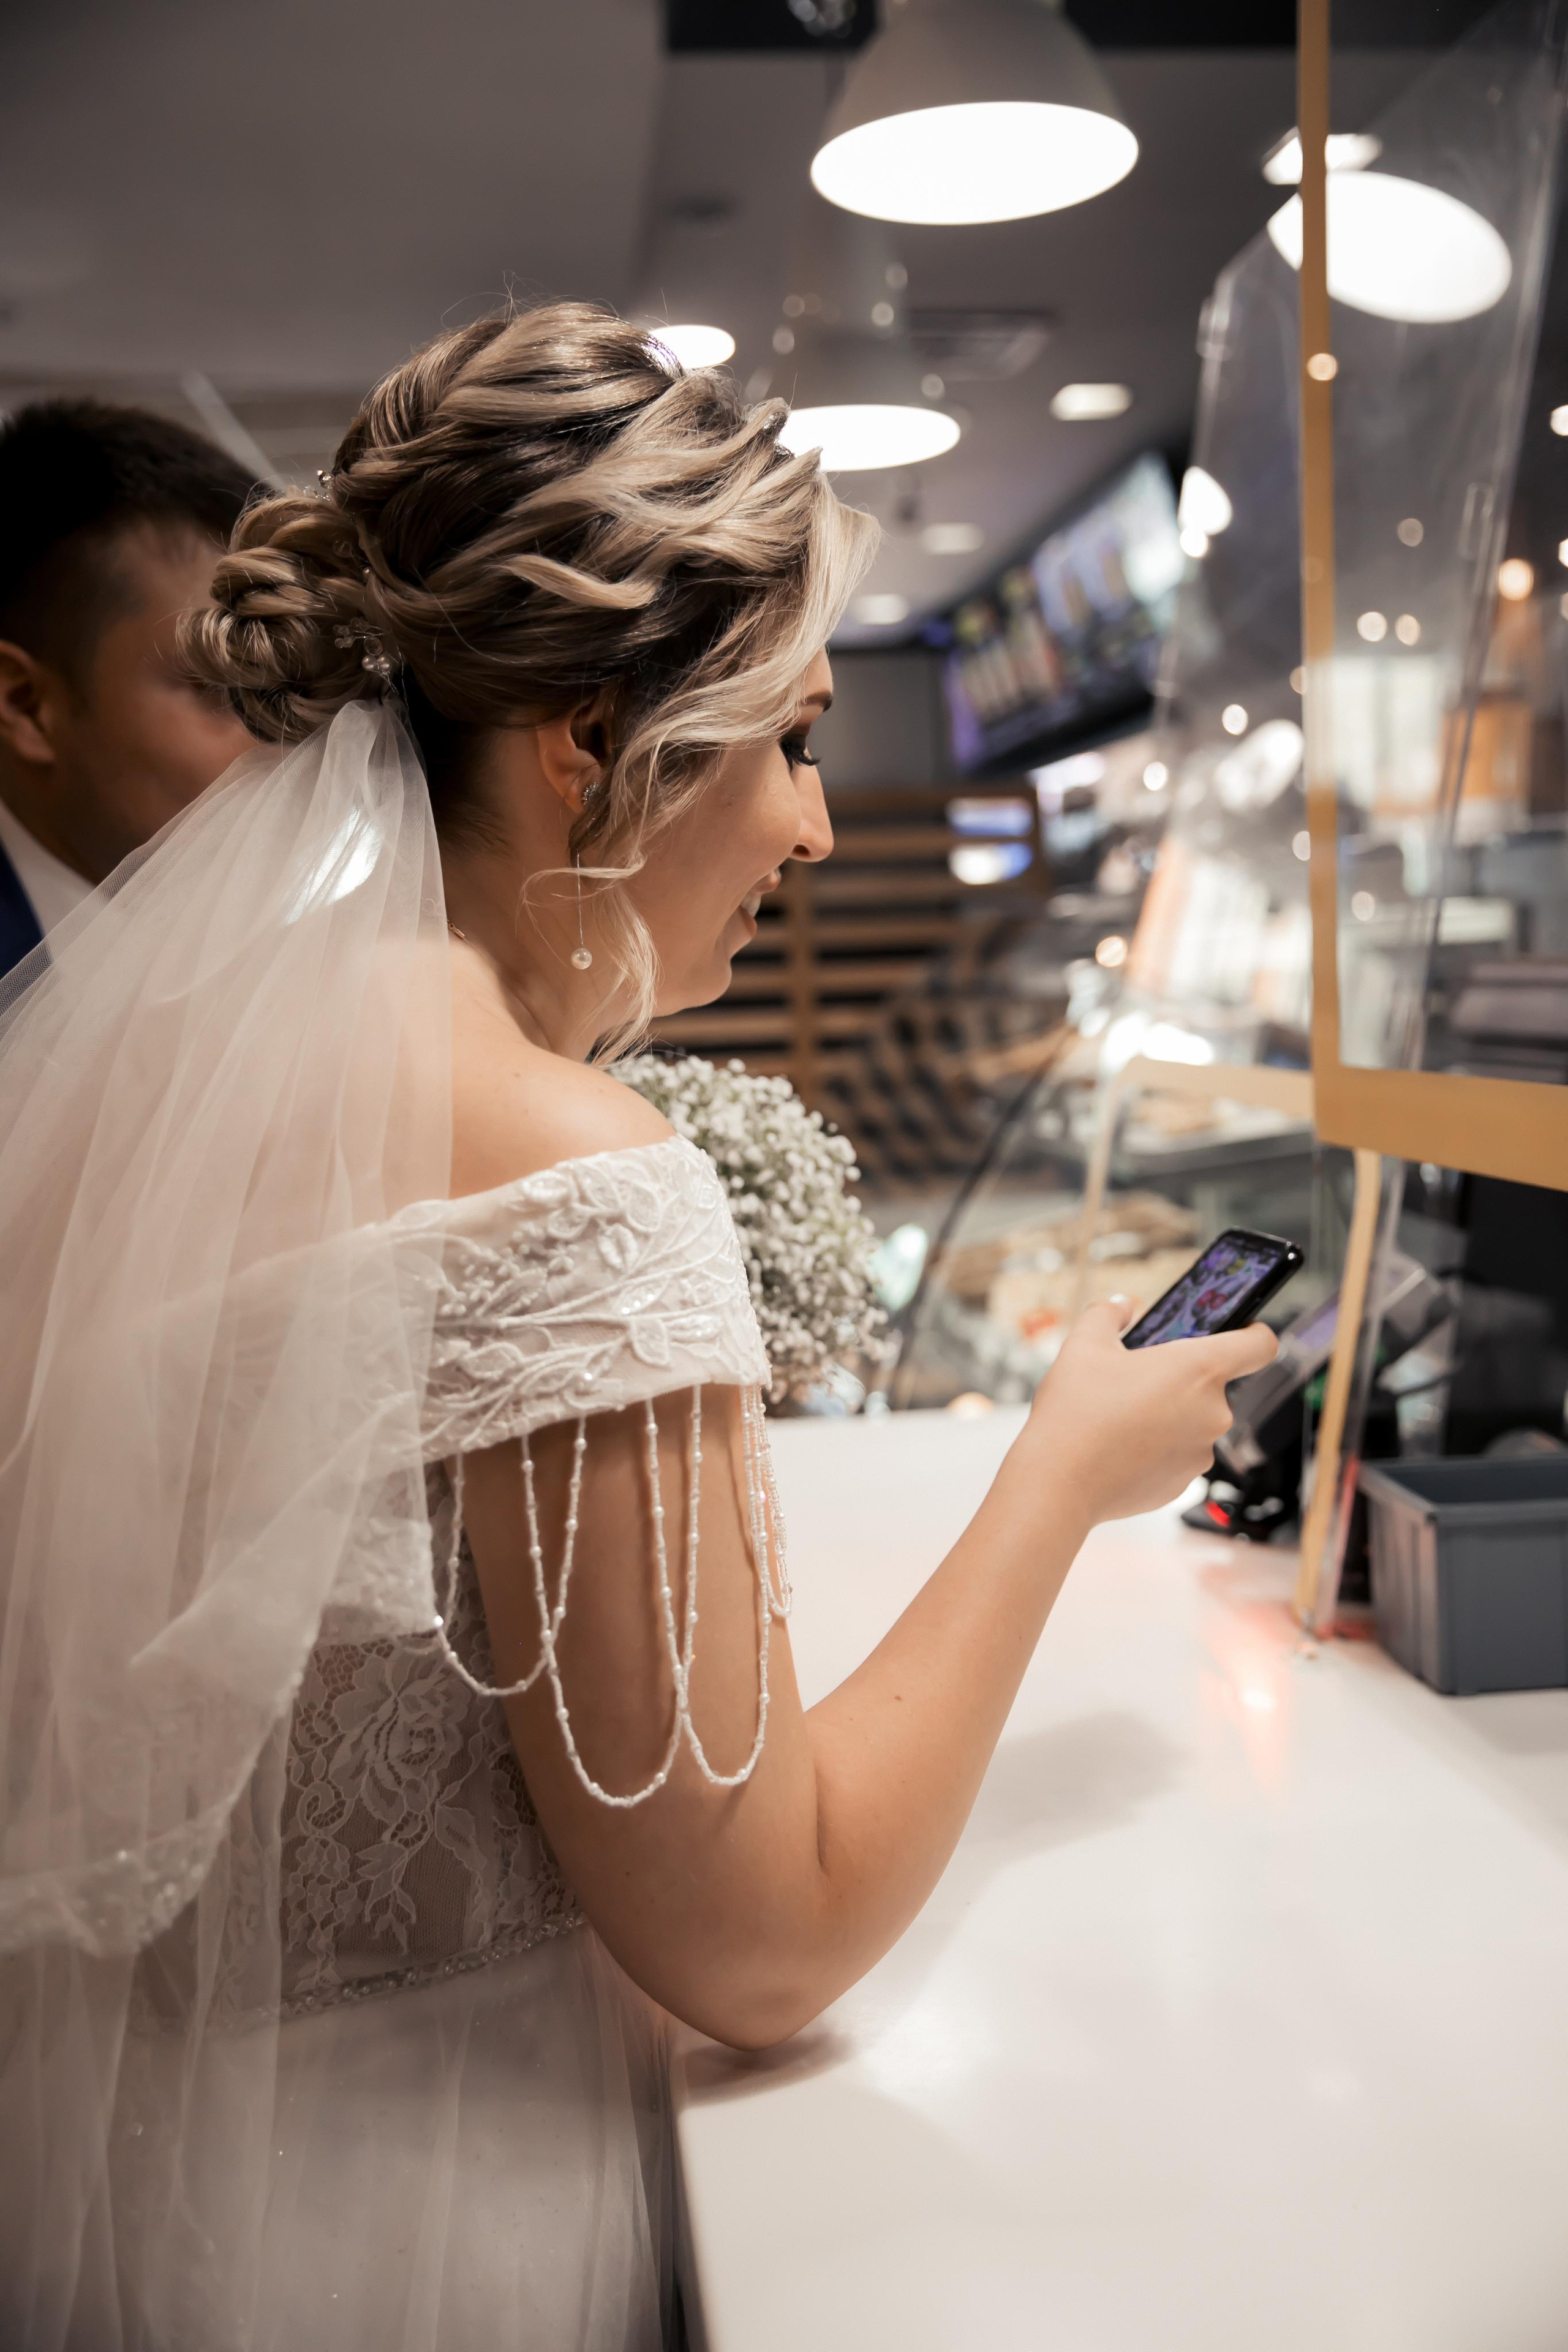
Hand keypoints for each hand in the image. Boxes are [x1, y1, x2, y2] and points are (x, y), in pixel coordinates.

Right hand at [1005, 1296, 1277, 1528]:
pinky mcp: (1184, 1483)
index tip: (1237, 1332)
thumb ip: (1108, 1314)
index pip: (1260, 1344)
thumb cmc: (1076, 1411)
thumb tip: (1122, 1306)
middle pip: (1213, 1385)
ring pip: (1194, 1421)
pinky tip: (1121, 1446)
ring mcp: (1202, 1452)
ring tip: (1122, 1417)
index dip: (1253, 1334)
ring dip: (1169, 1415)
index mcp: (1199, 1369)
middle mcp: (1213, 1412)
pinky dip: (1158, 1448)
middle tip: (1138, 1380)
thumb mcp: (1084, 1344)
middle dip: (1181, 1380)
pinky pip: (1179, 1454)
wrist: (1059, 1483)